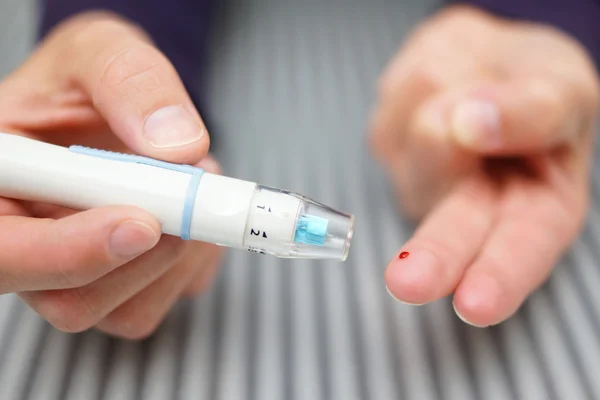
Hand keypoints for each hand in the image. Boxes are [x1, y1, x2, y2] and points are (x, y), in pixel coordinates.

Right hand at [0, 12, 221, 338]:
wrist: (118, 107)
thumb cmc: (88, 83)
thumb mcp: (102, 51)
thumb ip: (131, 83)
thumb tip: (177, 145)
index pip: (3, 251)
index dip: (67, 251)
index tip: (140, 221)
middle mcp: (28, 240)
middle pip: (66, 299)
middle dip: (142, 257)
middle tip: (186, 199)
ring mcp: (73, 271)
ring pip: (121, 310)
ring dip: (174, 255)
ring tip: (186, 190)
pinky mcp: (117, 286)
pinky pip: (157, 302)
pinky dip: (189, 265)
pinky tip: (187, 218)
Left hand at [369, 5, 599, 326]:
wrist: (488, 57)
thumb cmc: (538, 83)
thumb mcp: (563, 89)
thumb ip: (532, 111)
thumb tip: (471, 124)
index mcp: (540, 206)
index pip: (523, 250)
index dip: (499, 277)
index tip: (474, 304)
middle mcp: (477, 205)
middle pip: (451, 234)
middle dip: (433, 255)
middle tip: (407, 282)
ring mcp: (425, 178)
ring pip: (423, 138)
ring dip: (449, 98)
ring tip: (471, 86)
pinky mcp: (390, 147)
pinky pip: (395, 105)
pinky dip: (419, 81)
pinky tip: (438, 86)